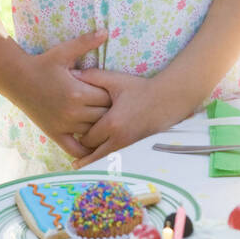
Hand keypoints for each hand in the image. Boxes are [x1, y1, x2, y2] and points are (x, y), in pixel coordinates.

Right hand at [10, 30, 111, 159]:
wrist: (15, 78)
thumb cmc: (41, 63)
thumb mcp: (63, 52)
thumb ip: (86, 43)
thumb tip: (106, 31)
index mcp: (78, 93)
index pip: (108, 99)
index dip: (113, 95)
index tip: (115, 91)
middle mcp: (72, 112)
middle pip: (104, 117)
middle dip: (109, 111)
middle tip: (113, 106)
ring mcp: (63, 125)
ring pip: (93, 132)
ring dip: (99, 127)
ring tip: (105, 120)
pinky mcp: (54, 133)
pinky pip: (74, 148)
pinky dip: (85, 150)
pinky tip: (93, 145)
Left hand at [69, 68, 189, 167]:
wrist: (167, 99)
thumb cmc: (140, 88)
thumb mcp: (116, 80)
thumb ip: (93, 76)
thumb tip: (73, 73)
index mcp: (112, 124)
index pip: (86, 138)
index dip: (78, 135)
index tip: (72, 130)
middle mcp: (119, 139)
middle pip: (93, 152)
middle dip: (84, 147)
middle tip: (72, 144)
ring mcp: (128, 145)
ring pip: (104, 159)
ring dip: (92, 159)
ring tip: (77, 165)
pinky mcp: (135, 147)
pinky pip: (116, 157)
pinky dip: (105, 158)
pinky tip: (97, 160)